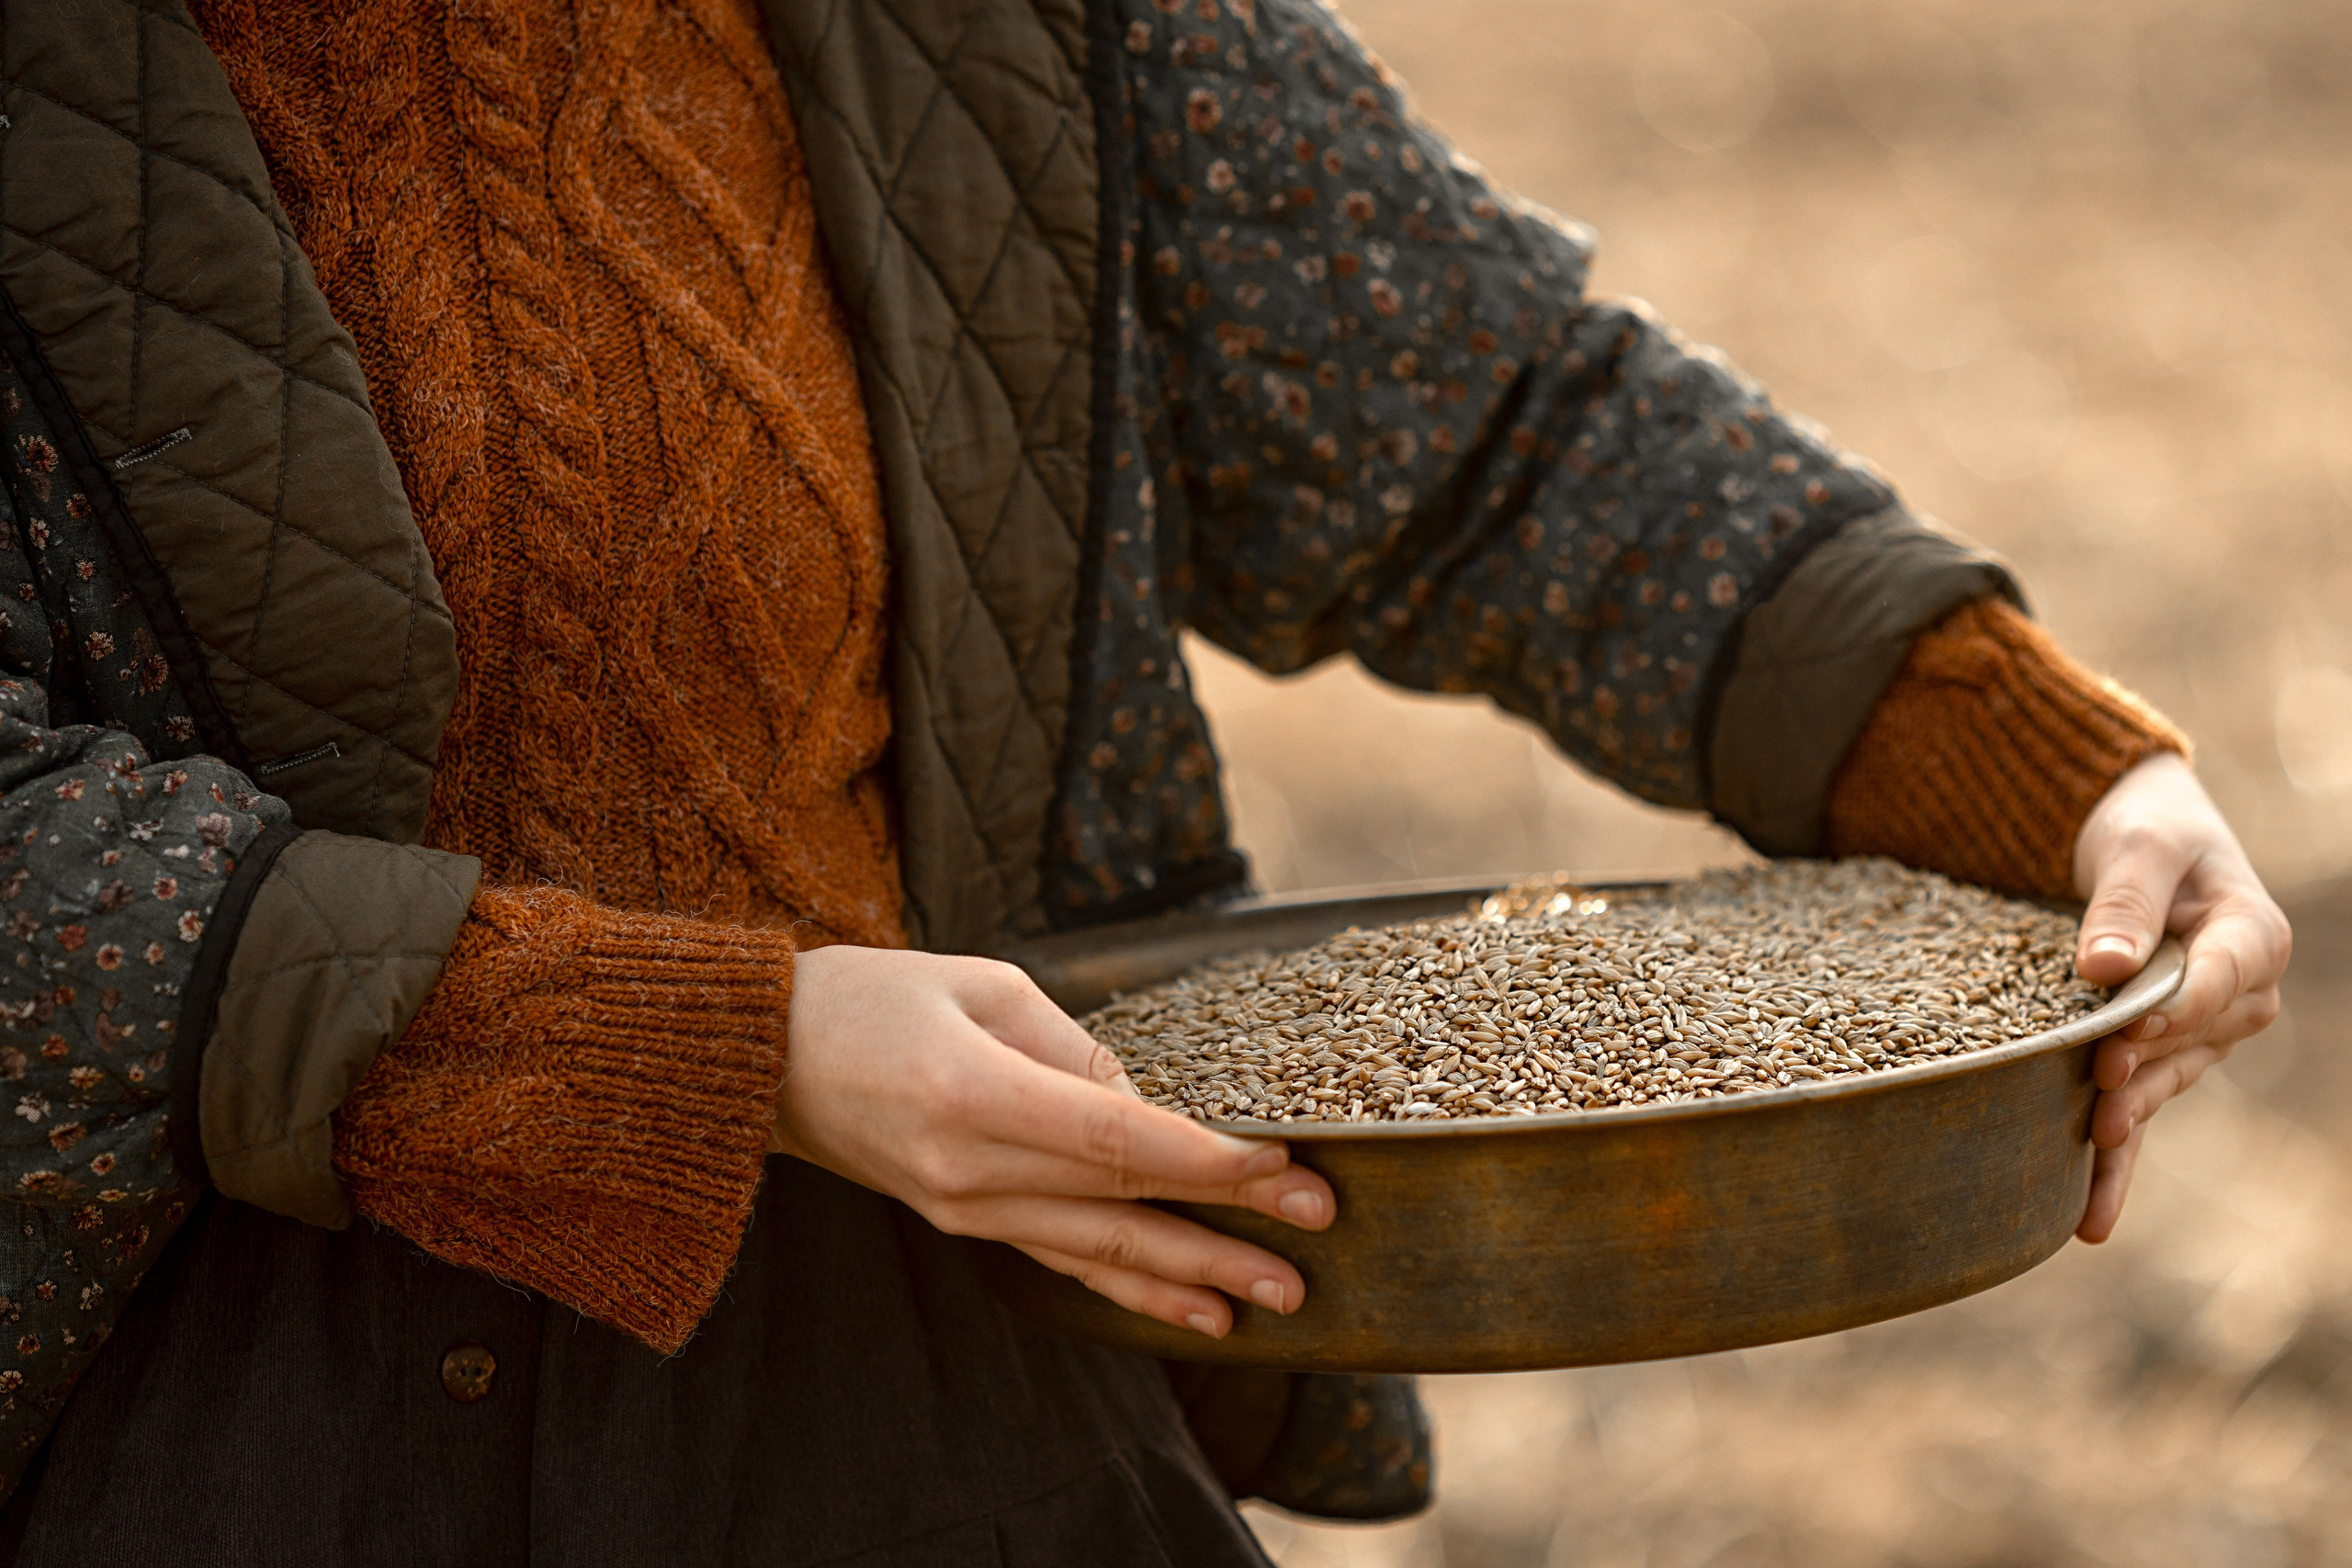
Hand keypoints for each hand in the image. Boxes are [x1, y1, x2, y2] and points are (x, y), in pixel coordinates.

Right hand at [770, 945, 1334, 1336]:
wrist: (762, 1061)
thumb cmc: (873, 999)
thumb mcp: (980, 984)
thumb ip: (1073, 1047)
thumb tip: (1153, 1105)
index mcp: (976, 1094)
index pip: (1118, 1138)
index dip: (1207, 1159)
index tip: (1282, 1165)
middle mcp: (972, 1169)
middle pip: (1122, 1203)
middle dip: (1228, 1221)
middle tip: (1317, 1233)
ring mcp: (966, 1208)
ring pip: (1100, 1250)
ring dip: (1194, 1274)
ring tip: (1275, 1297)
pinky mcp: (965, 1223)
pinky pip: (1064, 1260)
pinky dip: (1134, 1287)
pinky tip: (1195, 1310)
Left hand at [2071, 753, 2291, 1242]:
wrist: (2139, 837)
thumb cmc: (2147, 830)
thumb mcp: (2137, 845)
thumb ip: (2125, 900)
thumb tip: (2104, 965)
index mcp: (2254, 935)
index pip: (2223, 979)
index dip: (2177, 1009)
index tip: (2128, 1032)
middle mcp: (2240, 995)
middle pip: (2191, 1041)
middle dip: (2146, 1071)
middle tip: (2100, 1099)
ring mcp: (2199, 1034)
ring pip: (2163, 1083)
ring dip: (2129, 1120)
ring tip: (2091, 1156)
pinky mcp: (2155, 1056)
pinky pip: (2140, 1111)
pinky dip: (2115, 1162)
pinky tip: (2089, 1219)